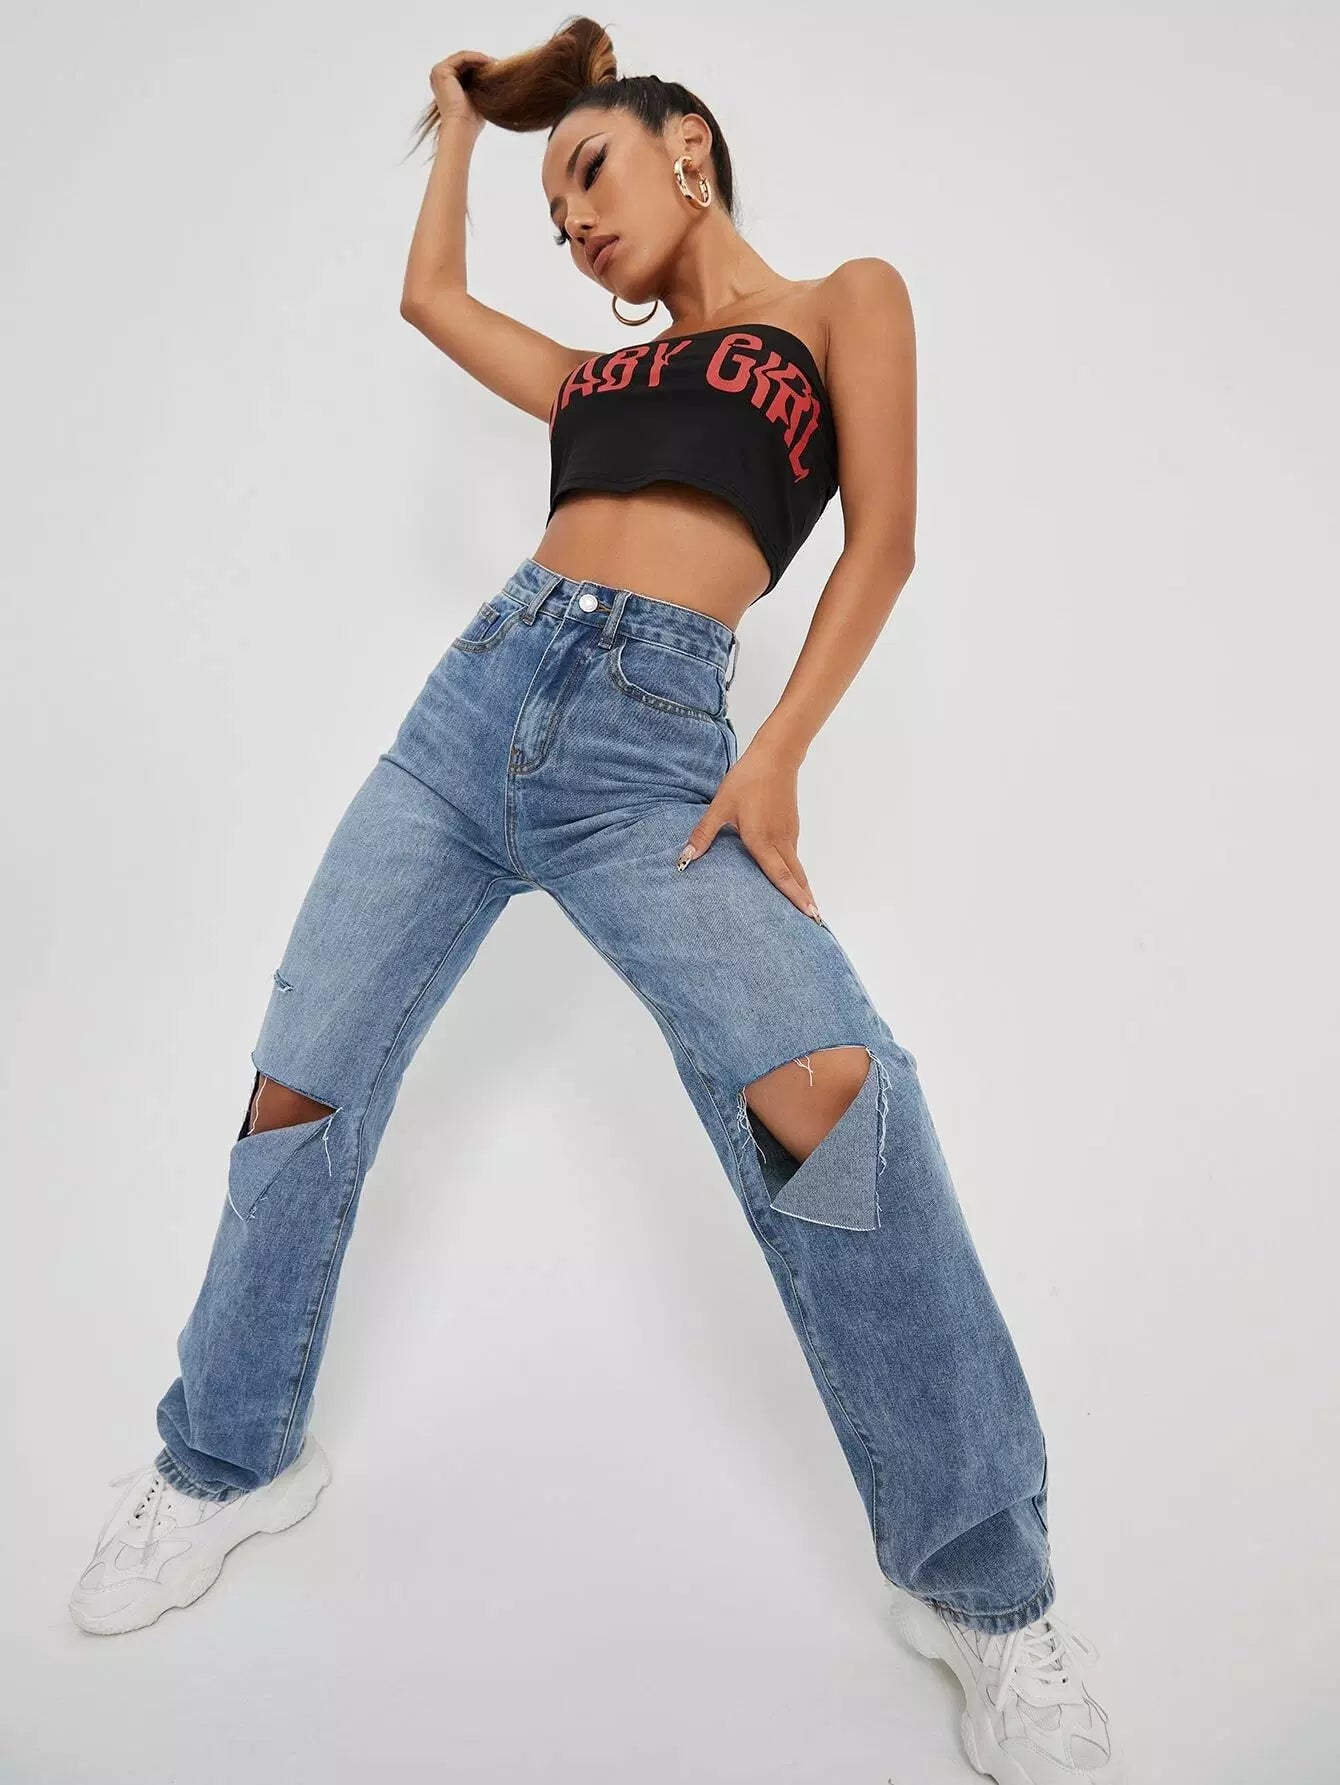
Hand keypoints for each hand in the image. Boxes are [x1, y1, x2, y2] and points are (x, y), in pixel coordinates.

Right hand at [429, 50, 493, 134]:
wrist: (463, 127)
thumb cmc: (471, 119)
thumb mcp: (478, 96)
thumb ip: (481, 83)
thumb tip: (496, 71)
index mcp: (447, 84)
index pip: (465, 68)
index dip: (481, 66)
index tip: (497, 67)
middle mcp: (441, 78)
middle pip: (464, 62)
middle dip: (481, 61)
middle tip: (498, 63)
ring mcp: (439, 73)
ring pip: (463, 58)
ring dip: (480, 58)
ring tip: (495, 63)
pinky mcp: (441, 71)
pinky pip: (462, 58)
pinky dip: (476, 57)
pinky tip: (488, 62)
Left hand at [676, 737, 822, 923]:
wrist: (776, 756)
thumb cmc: (748, 780)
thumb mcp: (720, 806)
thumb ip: (704, 834)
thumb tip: (686, 857)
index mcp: (763, 840)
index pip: (782, 876)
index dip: (794, 897)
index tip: (810, 916)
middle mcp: (781, 842)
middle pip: (797, 878)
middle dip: (806, 901)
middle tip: (815, 923)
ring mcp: (789, 835)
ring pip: (797, 868)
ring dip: (802, 888)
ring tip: (806, 908)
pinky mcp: (791, 828)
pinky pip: (794, 857)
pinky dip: (797, 873)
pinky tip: (793, 880)